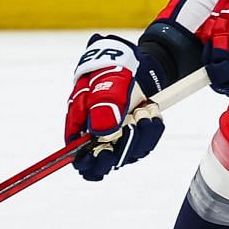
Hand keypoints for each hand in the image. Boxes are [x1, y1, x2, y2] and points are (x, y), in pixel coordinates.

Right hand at [65, 33, 168, 180]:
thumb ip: (102, 107)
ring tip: (141, 110)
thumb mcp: (106, 85)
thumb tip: (101, 133)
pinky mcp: (132, 137)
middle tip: (132, 124)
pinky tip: (149, 111)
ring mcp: (115, 139)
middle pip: (104, 162)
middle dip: (123, 145)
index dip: (87, 163)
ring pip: (128, 154)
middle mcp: (96, 137)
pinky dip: (151, 129)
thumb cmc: (109, 73)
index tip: (103, 153)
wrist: (128, 65)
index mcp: (79, 126)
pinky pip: (145, 145)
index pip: (77, 157)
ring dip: (140, 134)